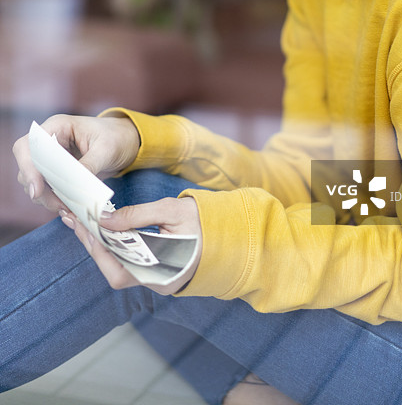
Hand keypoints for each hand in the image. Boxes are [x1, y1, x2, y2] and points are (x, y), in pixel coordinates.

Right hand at [13, 113, 140, 212]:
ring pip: (34, 181)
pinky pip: (46, 188)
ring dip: (46, 197)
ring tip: (66, 207)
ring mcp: (51, 157)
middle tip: (58, 204)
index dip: (28, 167)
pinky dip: (54, 199)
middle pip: (28, 166)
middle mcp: (49, 140)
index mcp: (57, 126)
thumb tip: (72, 185)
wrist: (127, 142)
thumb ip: (89, 165)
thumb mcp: (107, 149)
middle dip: (38, 188)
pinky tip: (68, 206)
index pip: (27, 145)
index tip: (37, 190)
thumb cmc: (117, 137)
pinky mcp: (57, 172)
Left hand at [63, 196, 201, 294]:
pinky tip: (107, 230)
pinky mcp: (158, 272)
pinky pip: (130, 263)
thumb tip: (104, 220)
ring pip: (120, 268)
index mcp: (163, 273)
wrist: (232, 232)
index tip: (83, 224)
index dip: (97, 247)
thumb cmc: (205, 221)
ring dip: (102, 246)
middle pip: (114, 271)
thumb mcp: (171, 210)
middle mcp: (158, 283)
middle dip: (94, 245)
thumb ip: (137, 215)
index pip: (118, 267)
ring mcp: (158, 280)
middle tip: (77, 220)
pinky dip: (115, 247)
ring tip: (87, 223)